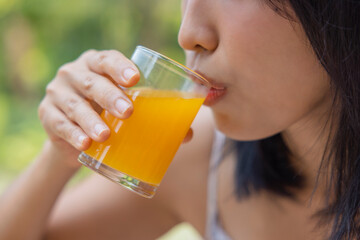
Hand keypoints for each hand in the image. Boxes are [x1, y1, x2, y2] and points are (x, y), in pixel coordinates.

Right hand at [38, 49, 192, 167]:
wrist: (75, 135)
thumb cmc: (107, 115)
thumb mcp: (125, 109)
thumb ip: (154, 116)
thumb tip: (187, 134)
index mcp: (97, 65)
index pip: (107, 59)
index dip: (120, 67)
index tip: (134, 80)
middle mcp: (75, 73)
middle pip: (92, 81)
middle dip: (110, 96)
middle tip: (128, 112)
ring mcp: (58, 93)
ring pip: (75, 105)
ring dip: (91, 120)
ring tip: (106, 135)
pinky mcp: (47, 115)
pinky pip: (60, 124)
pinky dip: (73, 134)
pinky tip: (85, 144)